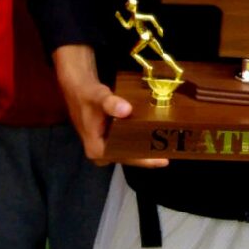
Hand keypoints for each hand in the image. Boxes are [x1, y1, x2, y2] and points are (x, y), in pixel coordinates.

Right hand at [54, 44, 167, 167]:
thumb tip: (126, 110)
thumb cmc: (87, 94)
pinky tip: (153, 136)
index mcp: (97, 149)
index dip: (145, 160)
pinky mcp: (108, 140)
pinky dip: (139, 139)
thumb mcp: (98, 97)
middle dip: (148, 155)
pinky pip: (127, 143)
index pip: (126, 158)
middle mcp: (101, 153)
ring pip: (128, 150)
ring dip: (145, 148)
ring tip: (166, 145)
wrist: (77, 88)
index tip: (164, 160)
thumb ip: (110, 103)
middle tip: (171, 152)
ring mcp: (105, 147)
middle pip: (129, 157)